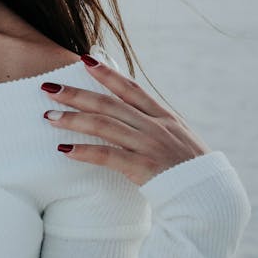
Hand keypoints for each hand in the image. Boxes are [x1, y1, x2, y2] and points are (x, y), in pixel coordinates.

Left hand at [41, 55, 212, 185]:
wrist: (209, 198)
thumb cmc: (190, 169)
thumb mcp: (178, 137)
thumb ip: (155, 123)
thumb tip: (130, 110)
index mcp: (163, 116)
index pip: (130, 87)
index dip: (107, 72)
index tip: (84, 59)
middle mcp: (154, 126)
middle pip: (109, 103)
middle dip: (76, 93)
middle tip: (48, 87)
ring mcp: (148, 145)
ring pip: (104, 125)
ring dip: (73, 119)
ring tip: (49, 116)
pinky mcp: (142, 168)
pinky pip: (108, 155)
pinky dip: (85, 151)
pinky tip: (64, 149)